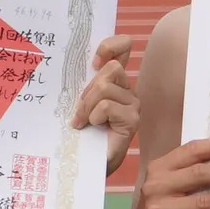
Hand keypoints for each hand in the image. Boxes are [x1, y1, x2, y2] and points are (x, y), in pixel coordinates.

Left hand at [72, 35, 138, 175]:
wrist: (85, 163)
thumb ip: (83, 82)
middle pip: (111, 68)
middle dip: (89, 89)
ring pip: (105, 87)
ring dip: (87, 105)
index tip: (94, 61)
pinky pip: (107, 106)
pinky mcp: (132, 120)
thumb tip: (77, 64)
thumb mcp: (78, 100)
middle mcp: (128, 89)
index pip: (124, 47)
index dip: (111, 45)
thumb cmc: (81, 132)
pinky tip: (93, 127)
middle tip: (81, 110)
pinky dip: (93, 116)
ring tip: (84, 121)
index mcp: (115, 81)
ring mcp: (133, 104)